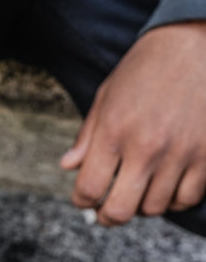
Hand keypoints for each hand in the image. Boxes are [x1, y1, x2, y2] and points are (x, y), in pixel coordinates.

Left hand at [61, 22, 205, 224]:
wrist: (194, 44)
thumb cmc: (146, 67)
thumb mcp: (107, 95)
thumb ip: (88, 135)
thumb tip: (68, 166)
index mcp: (114, 131)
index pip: (89, 188)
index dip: (82, 201)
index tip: (84, 199)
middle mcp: (146, 147)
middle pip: (121, 210)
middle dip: (108, 216)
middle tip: (106, 212)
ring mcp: (179, 154)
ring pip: (156, 207)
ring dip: (142, 205)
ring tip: (137, 192)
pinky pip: (188, 197)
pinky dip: (175, 199)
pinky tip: (166, 186)